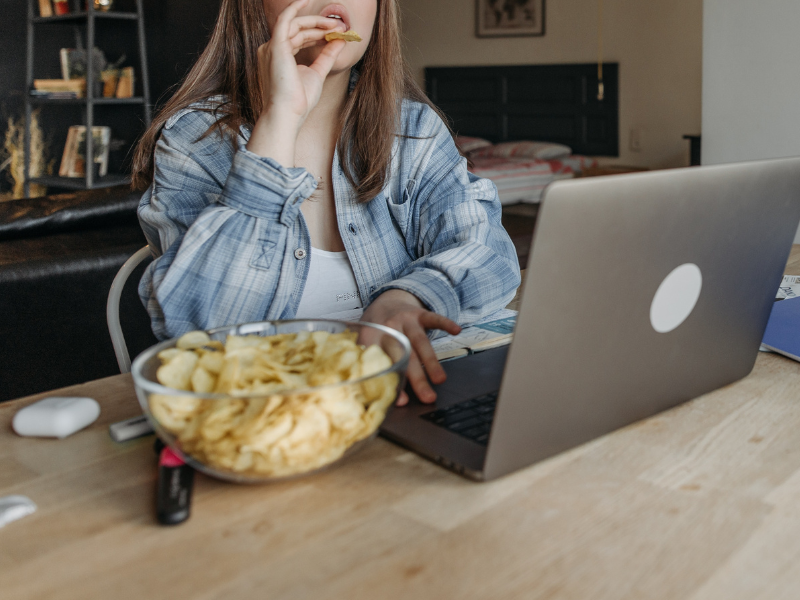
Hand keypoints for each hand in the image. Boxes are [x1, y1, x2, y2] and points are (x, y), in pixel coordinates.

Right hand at [246, 0, 345, 162]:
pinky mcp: (276, 46)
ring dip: (316, 22)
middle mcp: (272, 50)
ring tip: (335, 24)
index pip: (299, 38)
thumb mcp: (317, 73)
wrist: (288, 114)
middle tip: (339, 25)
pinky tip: (306, 0)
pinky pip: (285, 20)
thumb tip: (339, 41)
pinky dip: (295, 8)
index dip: (318, 33)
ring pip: (295, 24)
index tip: (336, 32)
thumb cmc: (299, 101)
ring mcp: (272, 47)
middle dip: (319, 25)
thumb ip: (327, 56)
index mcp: (279, 58)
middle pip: (298, 30)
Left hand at [361, 290, 460, 405]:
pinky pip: (434, 317)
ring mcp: (405, 319)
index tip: (401, 401)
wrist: (385, 301)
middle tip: (427, 397)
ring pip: (420, 342)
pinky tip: (456, 331)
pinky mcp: (420, 313)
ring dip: (431, 361)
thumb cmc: (376, 328)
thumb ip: (368, 364)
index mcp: (372, 337)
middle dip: (417, 378)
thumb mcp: (365, 343)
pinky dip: (445, 323)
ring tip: (440, 380)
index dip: (393, 382)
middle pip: (404, 356)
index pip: (382, 363)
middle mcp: (389, 328)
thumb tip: (372, 397)